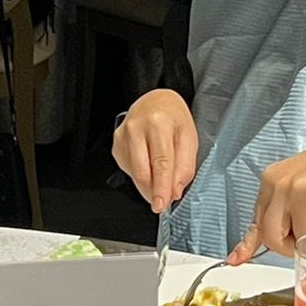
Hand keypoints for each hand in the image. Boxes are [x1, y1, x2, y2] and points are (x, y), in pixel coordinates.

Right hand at [111, 90, 197, 213]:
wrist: (156, 101)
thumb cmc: (173, 118)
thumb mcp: (189, 138)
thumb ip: (185, 167)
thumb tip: (175, 191)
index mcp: (159, 123)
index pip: (161, 162)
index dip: (161, 187)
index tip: (162, 204)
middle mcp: (136, 127)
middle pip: (142, 171)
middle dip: (153, 192)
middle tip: (162, 202)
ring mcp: (123, 135)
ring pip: (134, 173)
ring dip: (148, 184)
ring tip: (160, 176)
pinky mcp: (116, 144)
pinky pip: (129, 169)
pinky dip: (141, 174)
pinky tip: (149, 162)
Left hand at [229, 132, 305, 263]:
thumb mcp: (296, 188)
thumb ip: (277, 214)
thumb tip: (248, 249)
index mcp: (270, 180)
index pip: (256, 221)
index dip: (250, 243)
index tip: (238, 258)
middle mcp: (279, 183)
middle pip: (271, 236)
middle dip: (289, 246)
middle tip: (305, 237)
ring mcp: (298, 190)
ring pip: (299, 238)